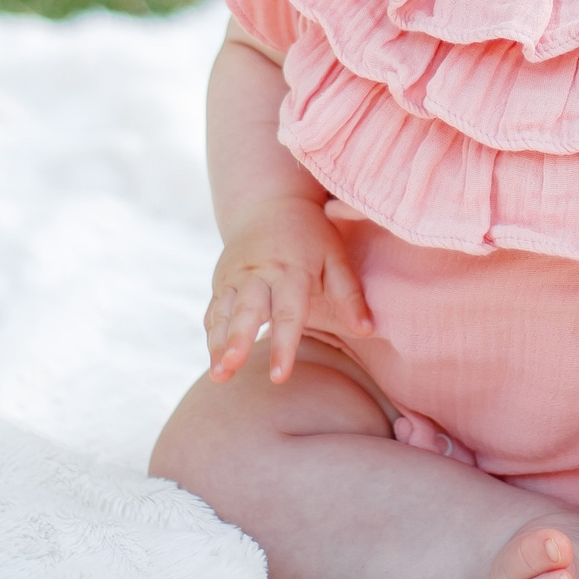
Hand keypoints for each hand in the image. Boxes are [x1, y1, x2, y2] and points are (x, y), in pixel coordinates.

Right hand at [204, 195, 372, 384]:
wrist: (271, 202)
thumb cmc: (311, 234)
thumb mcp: (335, 256)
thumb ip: (349, 294)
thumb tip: (367, 329)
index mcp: (290, 269)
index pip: (287, 313)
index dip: (283, 345)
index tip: (279, 376)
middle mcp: (258, 273)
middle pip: (247, 311)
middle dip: (237, 341)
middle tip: (231, 367)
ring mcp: (235, 276)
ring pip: (223, 312)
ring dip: (217, 344)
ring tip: (218, 375)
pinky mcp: (221, 280)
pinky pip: (214, 309)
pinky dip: (211, 333)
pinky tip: (214, 360)